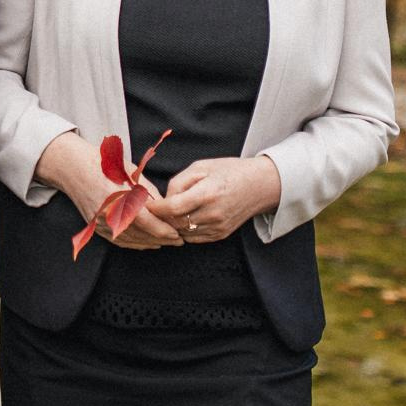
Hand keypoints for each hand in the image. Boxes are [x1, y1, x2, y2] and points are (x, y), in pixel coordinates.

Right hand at [33, 130, 182, 249]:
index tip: (179, 234)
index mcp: (118, 198)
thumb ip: (148, 193)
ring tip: (165, 242)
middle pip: (140, 234)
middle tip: (178, 240)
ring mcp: (100, 222)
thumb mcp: (131, 172)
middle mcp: (108, 214)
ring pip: (130, 240)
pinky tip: (146, 243)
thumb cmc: (104, 164)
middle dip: (161, 239)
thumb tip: (165, 209)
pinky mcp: (95, 226)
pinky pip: (118, 240)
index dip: (164, 230)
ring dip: (149, 243)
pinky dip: (134, 244)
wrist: (72, 167)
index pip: (147, 221)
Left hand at [160, 156, 280, 241]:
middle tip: (153, 208)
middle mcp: (213, 214)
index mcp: (208, 193)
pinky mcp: (220, 235)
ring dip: (172, 224)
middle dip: (161, 217)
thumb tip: (165, 199)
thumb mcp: (201, 167)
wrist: (259, 186)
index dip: (156, 208)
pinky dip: (184, 230)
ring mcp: (218, 227)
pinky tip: (183, 218)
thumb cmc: (229, 171)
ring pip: (182, 232)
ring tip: (168, 212)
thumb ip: (179, 182)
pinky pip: (193, 238)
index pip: (173, 207)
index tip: (145, 203)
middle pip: (175, 223)